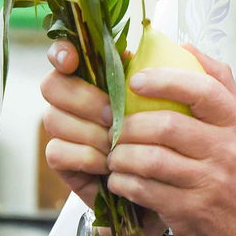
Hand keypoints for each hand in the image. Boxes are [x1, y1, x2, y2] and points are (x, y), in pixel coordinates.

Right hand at [40, 41, 164, 235]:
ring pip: (53, 118)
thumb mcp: (183, 104)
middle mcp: (77, 100)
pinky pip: (56, 151)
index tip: (73, 60)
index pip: (66, 54)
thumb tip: (181, 46)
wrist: (167, 189)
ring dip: (89, 131)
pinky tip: (107, 164)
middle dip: (83, 98)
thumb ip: (180, 74)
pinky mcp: (64, 161)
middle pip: (52, 85)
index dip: (62, 52)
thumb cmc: (172, 141)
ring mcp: (67, 130)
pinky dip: (84, 156)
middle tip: (113, 115)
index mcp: (101, 77)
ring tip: (117, 144)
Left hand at [104, 46, 235, 235]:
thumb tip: (183, 45)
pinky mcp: (190, 211)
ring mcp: (209, 183)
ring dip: (121, 155)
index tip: (135, 80)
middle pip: (167, 126)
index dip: (165, 81)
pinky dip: (123, 182)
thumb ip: (215, 83)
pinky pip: (145, 190)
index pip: (203, 90)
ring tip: (112, 153)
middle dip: (129, 125)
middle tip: (111, 126)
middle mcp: (226, 150)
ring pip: (151, 160)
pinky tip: (119, 178)